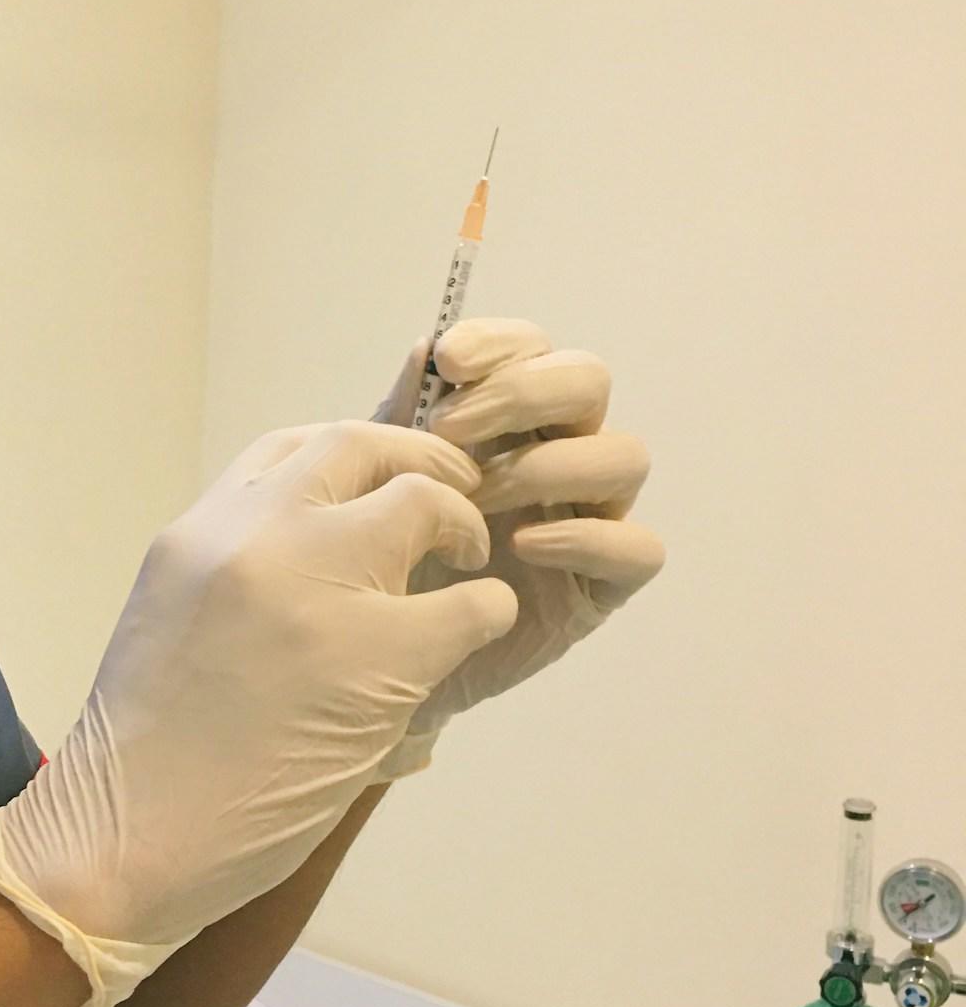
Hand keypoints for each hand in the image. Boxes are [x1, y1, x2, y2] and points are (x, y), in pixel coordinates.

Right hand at [0, 423, 517, 1006]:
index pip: (288, 447)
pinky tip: (477, 631)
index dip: (353, 456)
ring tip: (466, 562)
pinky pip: (470, 605)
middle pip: (357, 444)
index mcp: (198, 532)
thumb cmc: (143, 762)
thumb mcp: (173, 626)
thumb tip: (318, 565)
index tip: (381, 484)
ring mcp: (314, 588)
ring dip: (461, 524)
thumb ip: (235, 579)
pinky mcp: (376, 655)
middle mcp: (251, 536)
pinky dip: (487, 610)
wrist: (122, 840)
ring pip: (422, 500)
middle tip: (454, 493)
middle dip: (419, 457)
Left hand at [373, 320, 664, 774]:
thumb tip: (426, 346)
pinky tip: (520, 547)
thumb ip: (402, 418)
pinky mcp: (600, 585)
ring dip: (548, 465)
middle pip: (589, 383)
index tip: (447, 362)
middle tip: (451, 431)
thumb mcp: (378, 484)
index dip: (501, 344)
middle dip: (522, 393)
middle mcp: (560, 453)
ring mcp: (588, 516)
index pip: (533, 350)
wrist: (370, 663)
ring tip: (475, 498)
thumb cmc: (380, 558)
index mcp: (510, 418)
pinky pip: (637, 548)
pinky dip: (584, 538)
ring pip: (624, 457)